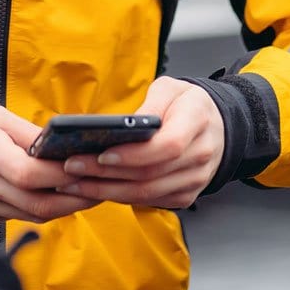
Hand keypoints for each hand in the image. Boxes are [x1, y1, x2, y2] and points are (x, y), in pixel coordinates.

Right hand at [0, 104, 97, 224]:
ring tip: (84, 195)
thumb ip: (26, 134)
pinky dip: (36, 210)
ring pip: (28, 215)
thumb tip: (59, 148)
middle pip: (35, 203)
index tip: (86, 168)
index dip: (62, 175)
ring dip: (60, 208)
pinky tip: (53, 199)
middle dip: (73, 200)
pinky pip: (12, 217)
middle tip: (97, 189)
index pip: (30, 174)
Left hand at [57, 77, 225, 209]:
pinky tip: (96, 188)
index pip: (167, 146)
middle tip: (72, 167)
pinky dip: (120, 197)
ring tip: (75, 181)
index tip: (101, 153)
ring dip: (107, 190)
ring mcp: (195, 179)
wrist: (218, 127)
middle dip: (106, 174)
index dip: (133, 154)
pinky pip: (150, 201)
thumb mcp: (171, 88)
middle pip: (150, 174)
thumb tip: (122, 127)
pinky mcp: (185, 195)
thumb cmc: (188, 104)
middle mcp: (200, 155)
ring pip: (147, 193)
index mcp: (197, 120)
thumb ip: (150, 103)